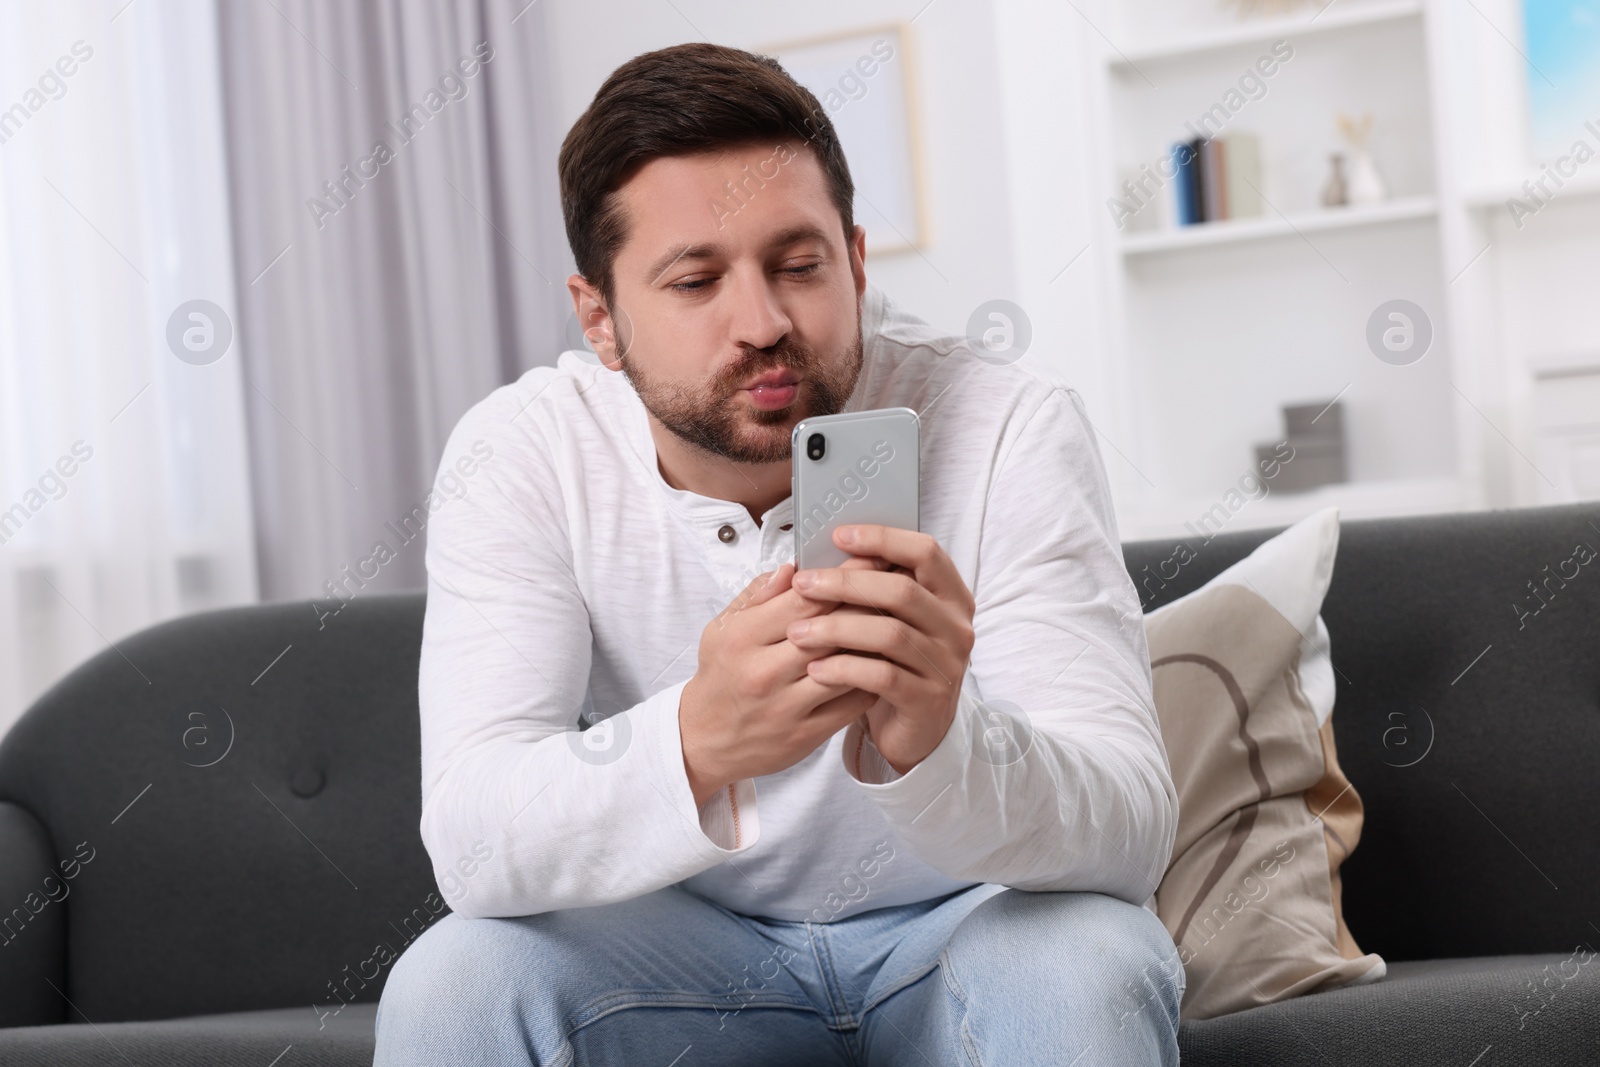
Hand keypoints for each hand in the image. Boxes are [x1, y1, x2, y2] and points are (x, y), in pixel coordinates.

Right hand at [679, 557, 883, 807]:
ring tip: (901, 622)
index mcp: (743, 637)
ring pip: (847, 667)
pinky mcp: (805, 735)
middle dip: (870, 603)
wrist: (704, 739)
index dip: (844, 575)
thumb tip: (794, 566)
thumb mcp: (722, 628)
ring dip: (877, 643)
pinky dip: (873, 680)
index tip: (874, 555)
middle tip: (901, 582)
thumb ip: (758, 595)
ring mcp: (786, 706)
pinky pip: (851, 704)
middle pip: (832, 630)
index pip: (804, 598)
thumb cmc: (719, 675)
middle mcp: (764, 671)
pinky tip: (886, 663)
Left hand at [787, 526, 975, 775]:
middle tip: (804, 584)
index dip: (883, 538)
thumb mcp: (888, 620)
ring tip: (797, 632)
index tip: (837, 536)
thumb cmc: (894, 664)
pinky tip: (815, 670)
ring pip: (890, 634)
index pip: (925, 552)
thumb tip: (824, 552)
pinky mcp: (927, 700)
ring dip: (837, 628)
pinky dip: (845, 669)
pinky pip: (883, 676)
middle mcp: (956, 627)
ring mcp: (946, 664)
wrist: (915, 730)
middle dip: (846, 583)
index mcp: (950, 596)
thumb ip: (870, 588)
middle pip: (902, 590)